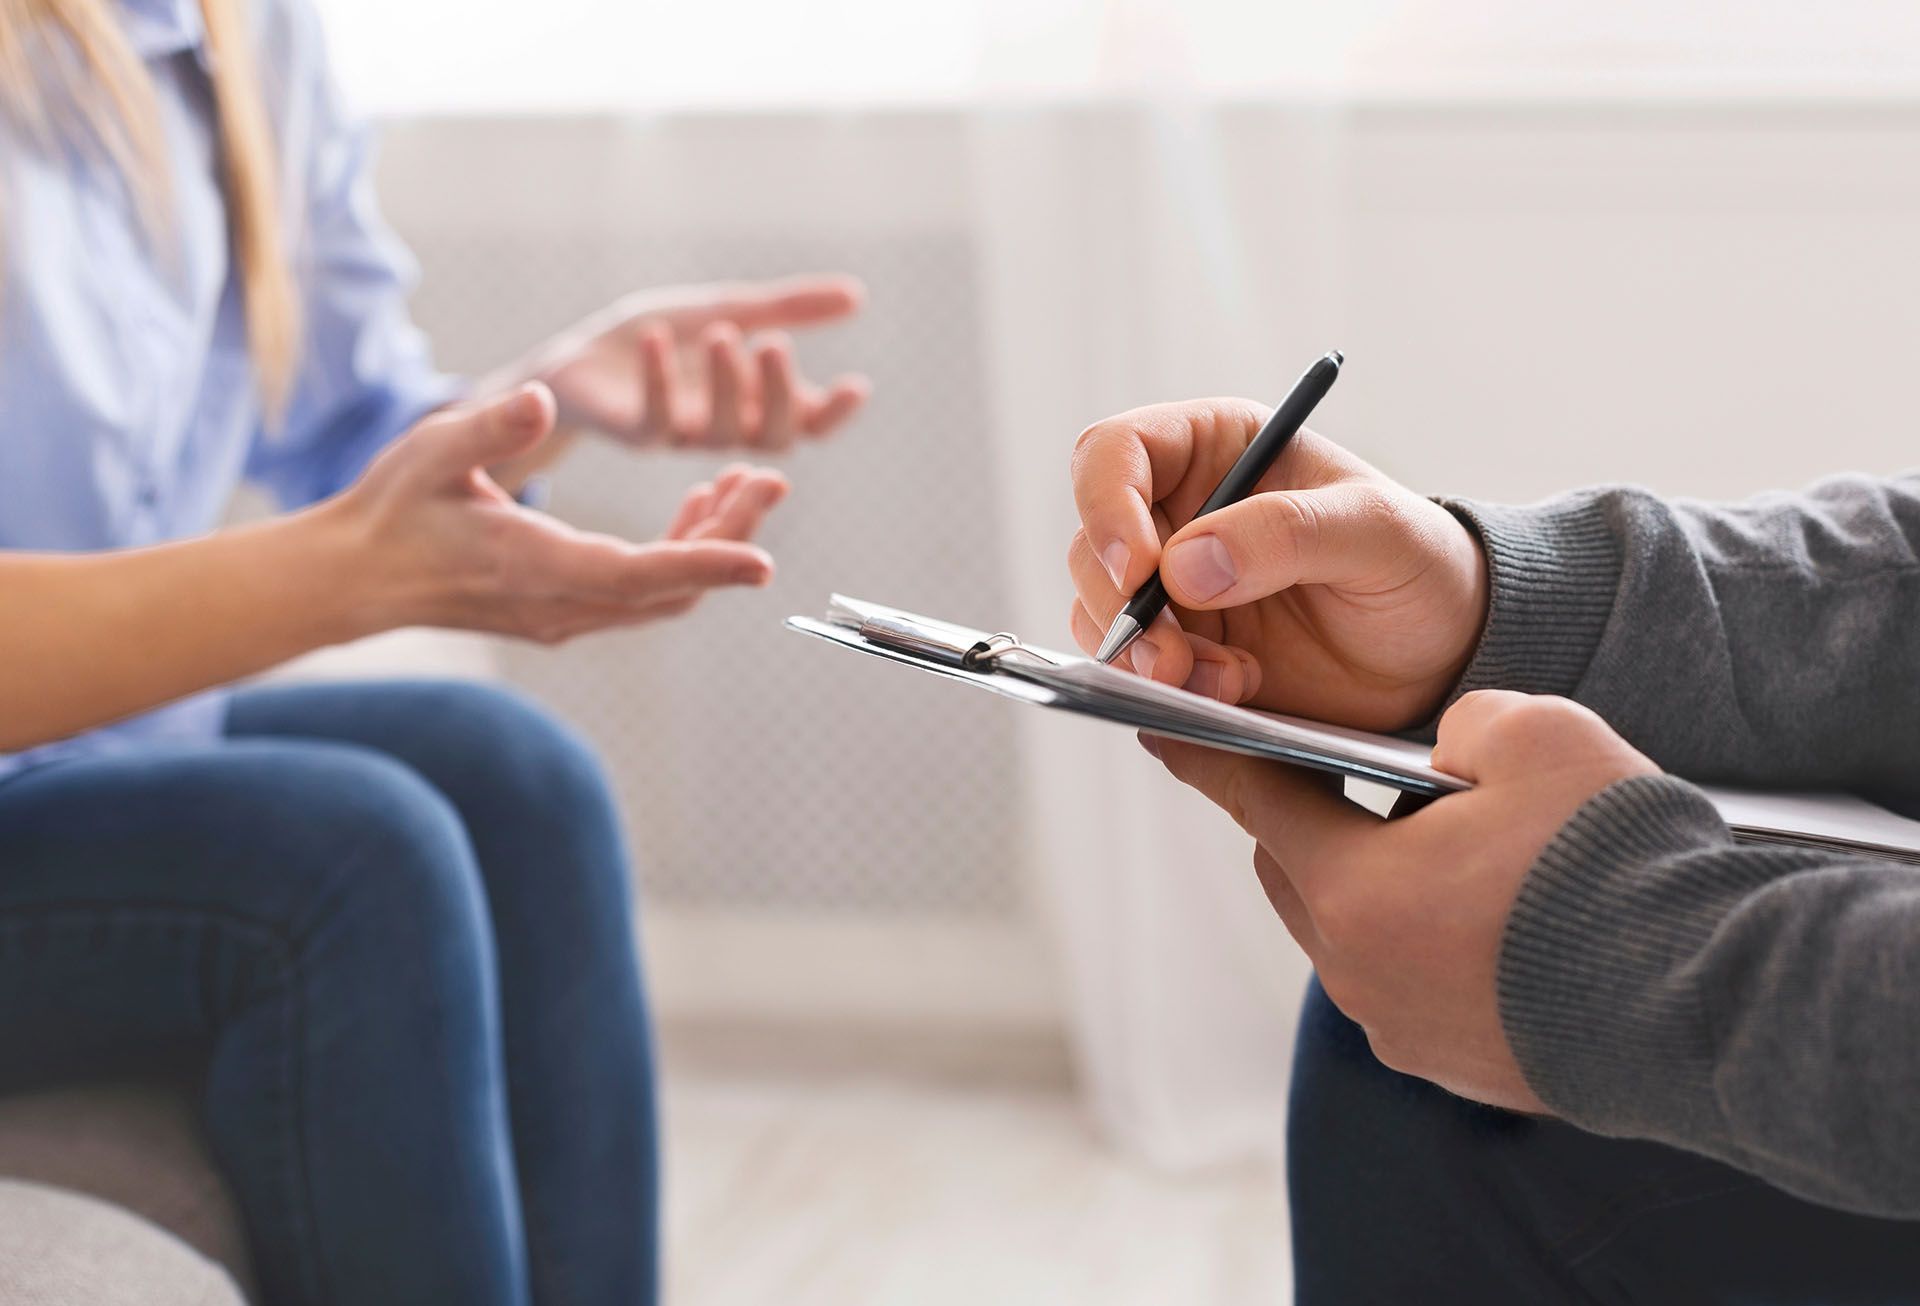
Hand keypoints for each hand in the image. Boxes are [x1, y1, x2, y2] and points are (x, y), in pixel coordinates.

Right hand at [335, 384, 784, 643]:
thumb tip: (545, 401)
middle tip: (772, 479)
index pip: (640, 575)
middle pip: (670, 589)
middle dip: (730, 539)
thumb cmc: (391, 508)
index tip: (764, 562)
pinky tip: (695, 506)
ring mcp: (564, 617)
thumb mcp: (432, 452)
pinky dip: (680, 557)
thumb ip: (490, 427)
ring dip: (710, 546)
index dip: (704, 566)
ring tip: (742, 483)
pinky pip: (642, 595)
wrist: (357, 578)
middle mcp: (560, 606)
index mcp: (534, 566)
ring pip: (662, 597)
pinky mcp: (564, 613)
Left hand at [510, 275, 870, 451]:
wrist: (579, 357)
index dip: (835, 413)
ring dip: (726, 384)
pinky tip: (657, 339)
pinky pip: (655, 423)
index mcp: (756, 402)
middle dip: (779, 392)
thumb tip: (858, 296)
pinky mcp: (635, 434)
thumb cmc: (658, 339)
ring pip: (720, 431)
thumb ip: (787, 308)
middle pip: (773, 436)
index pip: (809, 423)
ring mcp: (683, 436)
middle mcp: (727, 426)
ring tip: (722, 332)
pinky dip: (659, 381)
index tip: (855, 385)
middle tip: (775, 342)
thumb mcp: (727, 309)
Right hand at [1068, 400, 1488, 729]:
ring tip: (1223, 680)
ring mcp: (1174, 585)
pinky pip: (1132, 666)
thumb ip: (1286, 533)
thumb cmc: (1420, 567)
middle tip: (1172, 655)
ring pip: (1098, 611)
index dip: (1106, 505)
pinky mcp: (1181, 648)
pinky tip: (1233, 690)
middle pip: (1092, 543)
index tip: (1139, 569)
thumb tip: (1184, 565)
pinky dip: (1166, 687)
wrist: (1441, 656)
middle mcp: (1180, 512)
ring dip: (1143, 655)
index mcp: (1218, 449)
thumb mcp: (1375, 533)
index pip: (1115, 453)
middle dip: (1119, 605)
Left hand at [1145, 690, 1656, 1110]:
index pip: (1259, 804)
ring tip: (1443, 844)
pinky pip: (1409, 984)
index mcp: (1355, 892)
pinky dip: (1425, 940)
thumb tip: (1448, 753)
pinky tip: (1490, 912)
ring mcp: (1406, 1030)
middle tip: (1342, 778)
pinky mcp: (1458, 1064)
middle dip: (1310, 821)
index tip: (1160, 735)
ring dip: (1377, 885)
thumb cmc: (1616, 866)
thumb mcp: (1534, 735)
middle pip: (1299, 875)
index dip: (1212, 758)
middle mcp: (1361, 973)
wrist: (1711, 999)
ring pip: (1354, 935)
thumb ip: (1462, 724)